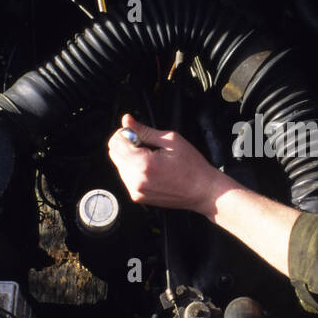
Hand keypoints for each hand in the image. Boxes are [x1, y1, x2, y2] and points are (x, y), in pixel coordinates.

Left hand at [107, 114, 227, 215]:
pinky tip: (153, 170)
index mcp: (143, 164)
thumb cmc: (192, 165)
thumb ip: (144, 131)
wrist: (203, 191)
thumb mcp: (171, 140)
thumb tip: (126, 120)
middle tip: (148, 146)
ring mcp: (136, 191)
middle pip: (114, 154)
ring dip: (130, 158)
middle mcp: (136, 180)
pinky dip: (135, 170)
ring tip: (153, 159)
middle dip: (126, 145)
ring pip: (119, 165)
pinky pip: (127, 177)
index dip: (126, 133)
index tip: (140, 134)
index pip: (116, 142)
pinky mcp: (138, 197)